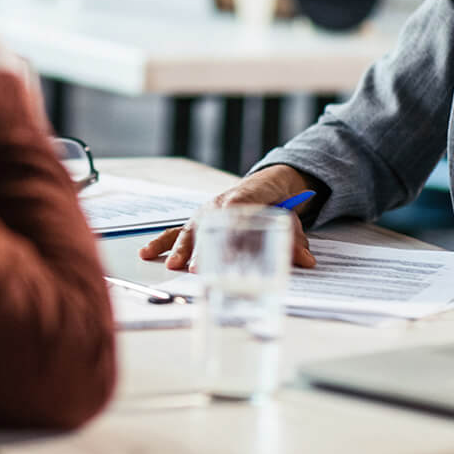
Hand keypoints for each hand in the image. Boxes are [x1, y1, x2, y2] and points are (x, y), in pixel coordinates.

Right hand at [138, 165, 318, 270]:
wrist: (268, 183)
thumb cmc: (277, 204)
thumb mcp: (291, 219)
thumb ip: (295, 241)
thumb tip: (307, 261)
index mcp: (245, 197)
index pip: (235, 211)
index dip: (228, 231)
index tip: (225, 252)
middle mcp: (221, 203)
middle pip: (208, 225)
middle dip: (201, 249)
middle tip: (197, 269)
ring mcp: (207, 212)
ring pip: (190, 229)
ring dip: (179, 249)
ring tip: (172, 266)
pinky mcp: (198, 220)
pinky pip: (178, 231)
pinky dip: (162, 242)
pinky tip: (146, 252)